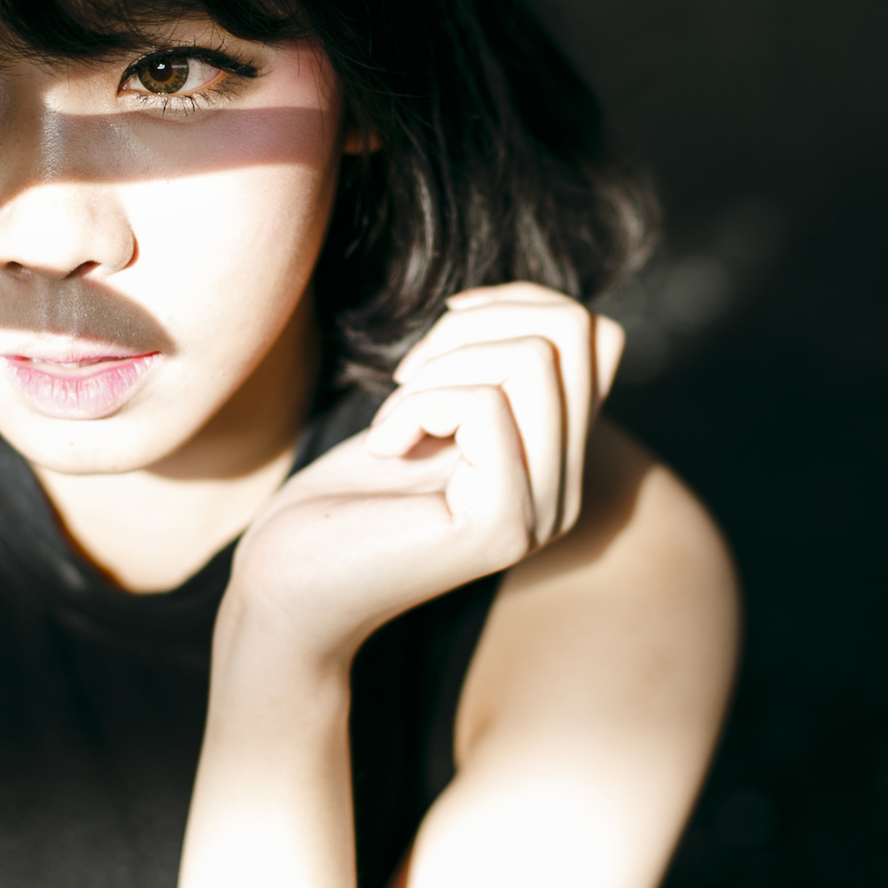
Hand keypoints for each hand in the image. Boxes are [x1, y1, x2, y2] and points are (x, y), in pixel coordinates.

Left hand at [228, 284, 623, 660]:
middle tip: (407, 378)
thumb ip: (489, 377)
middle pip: (573, 333)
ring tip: (394, 419)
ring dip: (440, 367)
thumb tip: (525, 308)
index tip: (443, 331)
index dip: (517, 302)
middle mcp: (566, 489)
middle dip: (472, 327)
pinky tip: (385, 448)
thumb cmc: (345, 499)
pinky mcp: (502, 526)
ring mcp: (542, 512)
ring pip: (534, 359)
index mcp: (556, 459)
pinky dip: (417, 405)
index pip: (598, 336)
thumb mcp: (427, 417)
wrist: (289, 585)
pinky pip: (486, 405)